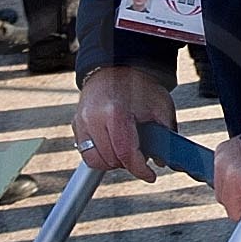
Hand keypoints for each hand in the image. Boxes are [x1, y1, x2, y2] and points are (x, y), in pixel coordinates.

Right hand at [72, 63, 174, 178]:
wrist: (117, 67)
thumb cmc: (138, 85)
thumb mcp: (160, 106)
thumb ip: (165, 135)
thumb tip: (164, 160)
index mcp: (115, 112)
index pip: (125, 153)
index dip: (140, 169)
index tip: (150, 175)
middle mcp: (94, 118)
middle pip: (111, 160)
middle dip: (128, 163)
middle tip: (141, 154)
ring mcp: (81, 121)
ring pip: (95, 160)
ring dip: (112, 161)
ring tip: (126, 150)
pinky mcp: (75, 124)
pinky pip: (86, 152)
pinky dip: (100, 155)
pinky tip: (113, 145)